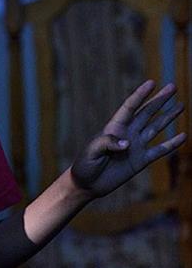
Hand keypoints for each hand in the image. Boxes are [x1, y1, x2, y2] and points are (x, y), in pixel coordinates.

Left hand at [71, 80, 185, 198]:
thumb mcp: (91, 152)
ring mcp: (136, 146)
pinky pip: (160, 150)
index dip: (140, 95)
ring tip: (180, 105)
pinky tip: (183, 136)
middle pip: (147, 113)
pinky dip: (172, 143)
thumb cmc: (85, 165)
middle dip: (159, 100)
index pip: (130, 107)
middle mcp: (127, 133)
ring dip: (168, 117)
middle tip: (173, 87)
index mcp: (114, 128)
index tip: (152, 82)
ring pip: (155, 127)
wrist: (87, 184)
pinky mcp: (141, 160)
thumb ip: (107, 144)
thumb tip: (128, 144)